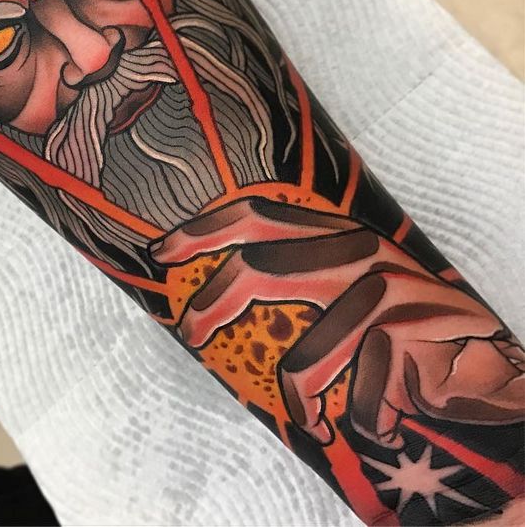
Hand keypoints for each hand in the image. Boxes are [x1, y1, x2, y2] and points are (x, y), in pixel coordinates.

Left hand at [150, 197, 524, 445]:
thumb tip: (219, 297)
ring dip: (301, 400)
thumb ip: (296, 282)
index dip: (204, 231)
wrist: (482, 359)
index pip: (256, 218)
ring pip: (308, 355)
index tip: (161, 251)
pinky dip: (364, 421)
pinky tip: (377, 426)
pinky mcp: (411, 330)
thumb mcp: (344, 294)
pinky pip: (362, 394)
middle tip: (190, 333)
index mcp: (333, 236)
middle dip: (213, 305)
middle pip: (259, 269)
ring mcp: (384, 288)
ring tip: (309, 421)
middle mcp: (355, 251)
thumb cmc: (399, 329)